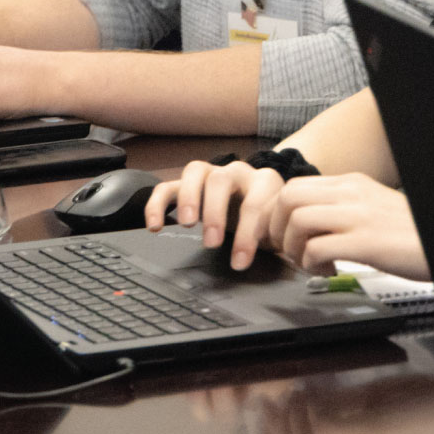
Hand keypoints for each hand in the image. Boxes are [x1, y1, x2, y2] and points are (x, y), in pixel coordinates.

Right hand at [146, 160, 284, 269]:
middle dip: (214, 212)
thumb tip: (271, 252)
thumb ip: (275, 235)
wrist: (267, 204)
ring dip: (188, 198)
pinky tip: (154, 226)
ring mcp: (211, 174)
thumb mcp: (279, 227)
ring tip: (186, 224)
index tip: (239, 262)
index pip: (254, 203)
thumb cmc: (272, 219)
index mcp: (264, 181)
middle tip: (212, 243)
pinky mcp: (189, 185)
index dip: (246, 234)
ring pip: (194, 171)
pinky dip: (157, 204)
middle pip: (220, 179)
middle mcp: (236, 172)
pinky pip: (167, 186)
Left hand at [269, 174, 428, 279]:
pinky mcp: (365, 243)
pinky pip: (318, 249)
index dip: (279, 214)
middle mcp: (352, 194)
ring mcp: (358, 217)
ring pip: (298, 220)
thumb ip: (343, 208)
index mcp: (352, 184)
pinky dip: (312, 265)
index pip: (295, 186)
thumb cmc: (409, 232)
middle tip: (288, 250)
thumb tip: (311, 222)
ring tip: (308, 263)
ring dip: (293, 248)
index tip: (284, 235)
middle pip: (289, 197)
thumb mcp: (372, 207)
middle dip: (277, 228)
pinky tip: (327, 272)